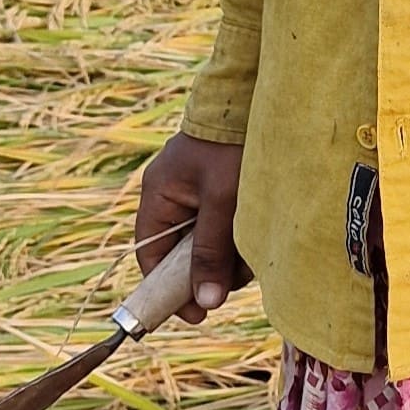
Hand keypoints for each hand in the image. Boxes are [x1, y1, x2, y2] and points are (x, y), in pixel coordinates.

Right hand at [135, 132, 244, 321]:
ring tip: (253, 246)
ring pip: (208, 244)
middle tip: (238, 272)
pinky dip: (240, 236)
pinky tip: (258, 230)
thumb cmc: (233, 146)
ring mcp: (197, 194)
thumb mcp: (222, 201)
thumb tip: (205, 304)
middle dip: (211, 269)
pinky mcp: (221, 191)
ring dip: (231, 254)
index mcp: (158, 195)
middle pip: (182, 254)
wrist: (257, 97)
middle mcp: (173, 197)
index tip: (197, 313)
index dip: (169, 289)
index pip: (151, 257)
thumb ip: (211, 251)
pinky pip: (224, 228)